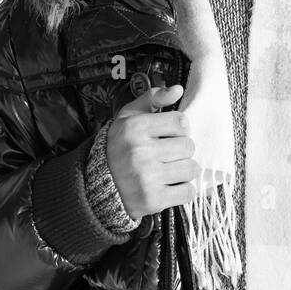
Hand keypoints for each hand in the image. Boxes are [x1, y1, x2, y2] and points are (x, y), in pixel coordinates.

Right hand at [104, 84, 199, 219]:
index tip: (170, 134)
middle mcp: (140, 152)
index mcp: (135, 128)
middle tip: (168, 153)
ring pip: (191, 168)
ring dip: (184, 170)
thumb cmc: (118, 148)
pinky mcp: (153, 200)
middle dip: (182, 150)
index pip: (181, 122)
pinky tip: (170, 185)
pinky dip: (183, 190)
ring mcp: (146, 178)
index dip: (179, 128)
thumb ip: (153, 99)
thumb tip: (177, 89)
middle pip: (188, 146)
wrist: (99, 185)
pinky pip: (187, 192)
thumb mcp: (129, 117)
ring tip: (170, 169)